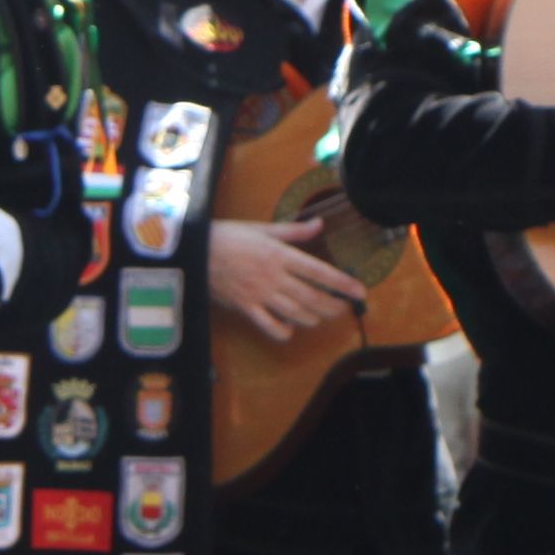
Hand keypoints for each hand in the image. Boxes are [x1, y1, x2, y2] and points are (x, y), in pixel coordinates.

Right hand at [206, 215, 370, 343]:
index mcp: (280, 255)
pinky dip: (284, 331)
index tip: (360, 291)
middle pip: (312, 297)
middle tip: (343, 308)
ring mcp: (260, 294)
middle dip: (332, 306)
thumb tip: (320, 224)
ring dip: (313, 318)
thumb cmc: (228, 236)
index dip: (342, 283)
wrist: (195, 250)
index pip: (320, 272)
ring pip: (296, 313)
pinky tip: (290, 328)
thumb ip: (294, 231)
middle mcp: (274, 277)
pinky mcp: (245, 307)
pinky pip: (270, 326)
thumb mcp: (262, 229)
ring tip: (322, 317)